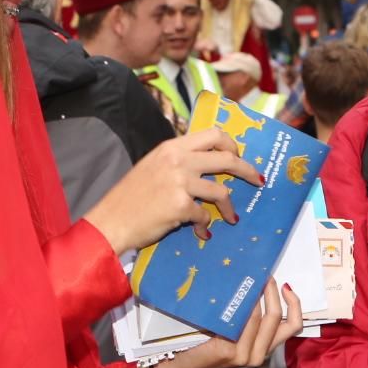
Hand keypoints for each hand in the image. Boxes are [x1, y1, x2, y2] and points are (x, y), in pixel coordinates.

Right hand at [82, 127, 263, 254]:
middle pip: (226, 159)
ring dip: (229, 207)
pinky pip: (205, 215)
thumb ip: (178, 162)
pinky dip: (206, 226)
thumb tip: (206, 168)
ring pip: (221, 191)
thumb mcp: (153, 167)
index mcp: (171, 147)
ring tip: (232, 218)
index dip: (231, 144)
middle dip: (247, 170)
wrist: (111, 221)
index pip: (212, 134)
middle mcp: (178, 160)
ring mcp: (180, 182)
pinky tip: (202, 233)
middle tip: (256, 181)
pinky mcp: (180, 206)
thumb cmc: (130, 197)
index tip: (237, 156)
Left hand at [160, 283, 303, 367]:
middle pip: (278, 318)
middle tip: (265, 276)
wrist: (183, 362)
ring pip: (261, 318)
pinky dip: (243, 305)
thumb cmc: (208, 341)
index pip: (293, 327)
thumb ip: (252, 318)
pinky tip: (237, 294)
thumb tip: (262, 284)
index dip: (295, 304)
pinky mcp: (229, 351)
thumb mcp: (237, 332)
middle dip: (272, 292)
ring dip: (257, 295)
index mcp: (265, 349)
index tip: (286, 286)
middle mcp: (259, 355)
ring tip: (250, 280)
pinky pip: (243, 322)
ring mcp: (244, 355)